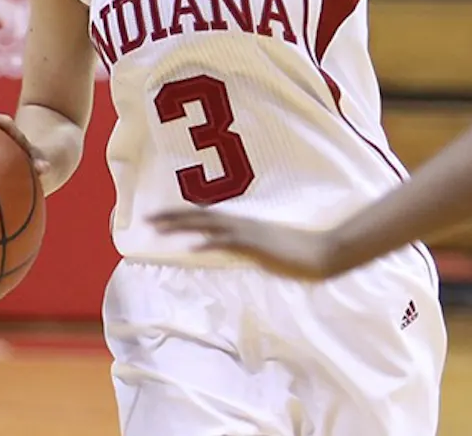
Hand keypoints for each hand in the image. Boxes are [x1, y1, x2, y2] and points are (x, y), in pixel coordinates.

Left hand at [150, 208, 340, 281]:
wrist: (326, 253)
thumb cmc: (302, 255)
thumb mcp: (270, 252)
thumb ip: (251, 250)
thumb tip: (237, 253)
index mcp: (246, 226)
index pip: (209, 218)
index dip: (184, 216)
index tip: (161, 218)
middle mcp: (244, 225)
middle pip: (202, 217)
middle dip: (173, 217)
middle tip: (146, 218)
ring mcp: (251, 234)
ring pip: (209, 225)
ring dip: (182, 225)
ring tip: (158, 228)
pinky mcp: (258, 246)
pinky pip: (230, 242)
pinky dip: (210, 243)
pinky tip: (193, 246)